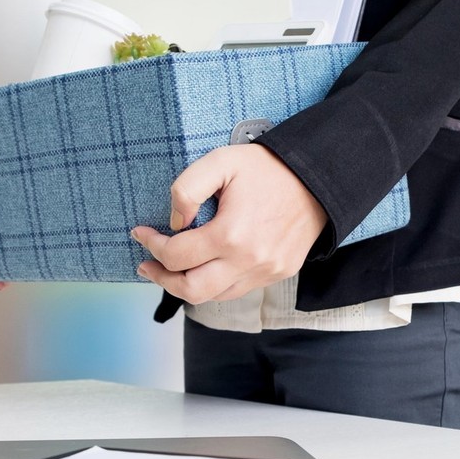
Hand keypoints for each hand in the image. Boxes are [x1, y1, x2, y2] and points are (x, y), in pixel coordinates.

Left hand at [130, 145, 327, 303]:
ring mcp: (265, 271)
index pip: (176, 255)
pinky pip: (237, 290)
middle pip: (191, 290)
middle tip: (147, 264)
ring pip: (214, 296)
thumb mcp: (221, 162)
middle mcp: (248, 260)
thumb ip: (187, 189)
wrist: (318, 180)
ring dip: (187, 285)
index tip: (141, 233)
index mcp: (231, 234)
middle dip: (162, 278)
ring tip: (172, 269)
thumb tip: (175, 223)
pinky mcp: (277, 274)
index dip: (151, 245)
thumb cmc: (268, 169)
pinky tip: (206, 266)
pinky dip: (215, 283)